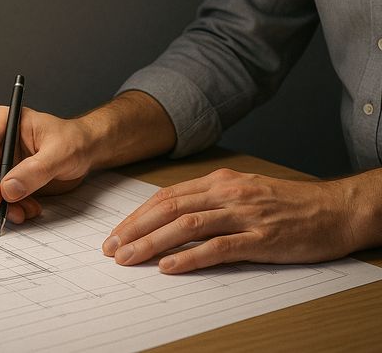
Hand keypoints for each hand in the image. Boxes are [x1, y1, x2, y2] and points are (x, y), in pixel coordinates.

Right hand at [0, 106, 90, 222]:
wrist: (84, 150)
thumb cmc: (73, 140)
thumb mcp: (61, 152)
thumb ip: (36, 170)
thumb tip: (8, 189)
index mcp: (0, 121)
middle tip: (7, 211)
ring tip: (25, 211)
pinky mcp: (1, 177)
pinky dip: (6, 208)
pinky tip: (26, 209)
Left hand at [102, 168, 355, 273]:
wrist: (336, 210)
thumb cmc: (288, 203)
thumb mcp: (243, 191)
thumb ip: (209, 200)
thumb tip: (170, 217)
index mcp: (219, 181)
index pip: (166, 197)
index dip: (136, 216)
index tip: (116, 234)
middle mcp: (227, 194)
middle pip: (169, 209)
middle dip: (135, 230)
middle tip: (112, 249)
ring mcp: (244, 216)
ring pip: (187, 226)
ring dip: (152, 242)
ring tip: (129, 258)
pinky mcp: (262, 240)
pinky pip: (219, 247)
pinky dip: (190, 257)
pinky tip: (169, 266)